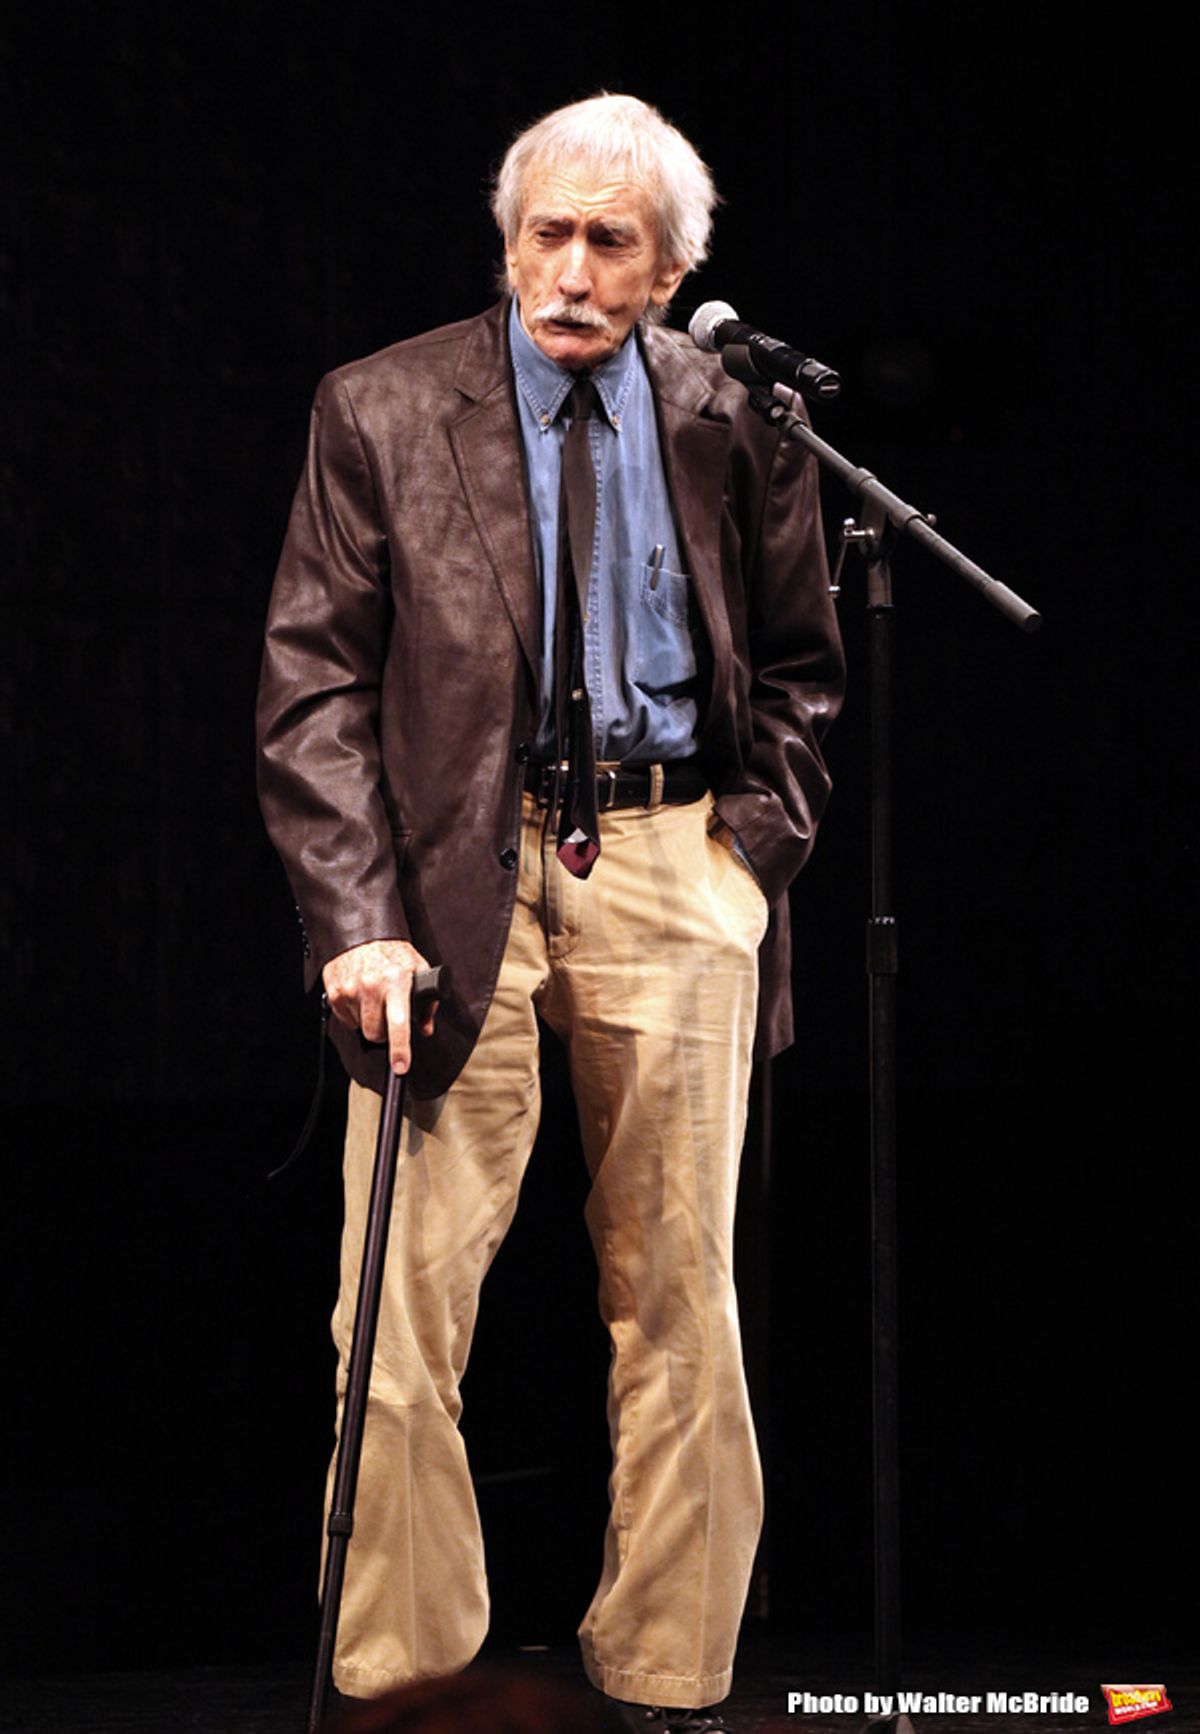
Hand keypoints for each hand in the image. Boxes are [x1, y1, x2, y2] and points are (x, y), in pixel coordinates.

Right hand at [322, 939, 436, 1074]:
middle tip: (386, 1016)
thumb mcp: (419, 970)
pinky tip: (360, 995)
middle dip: (381, 1032)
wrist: (363, 933)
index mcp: (396, 982)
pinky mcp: (334, 990)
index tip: (400, 1067)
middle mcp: (371, 986)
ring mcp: (350, 989)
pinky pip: (344, 1018)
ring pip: (358, 1027)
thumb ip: (427, 1003)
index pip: (398, 1023)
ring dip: (366, 1020)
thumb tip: (425, 1029)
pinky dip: (353, 1012)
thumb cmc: (393, 953)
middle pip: (373, 1033)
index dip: (400, 1049)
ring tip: (373, 998)